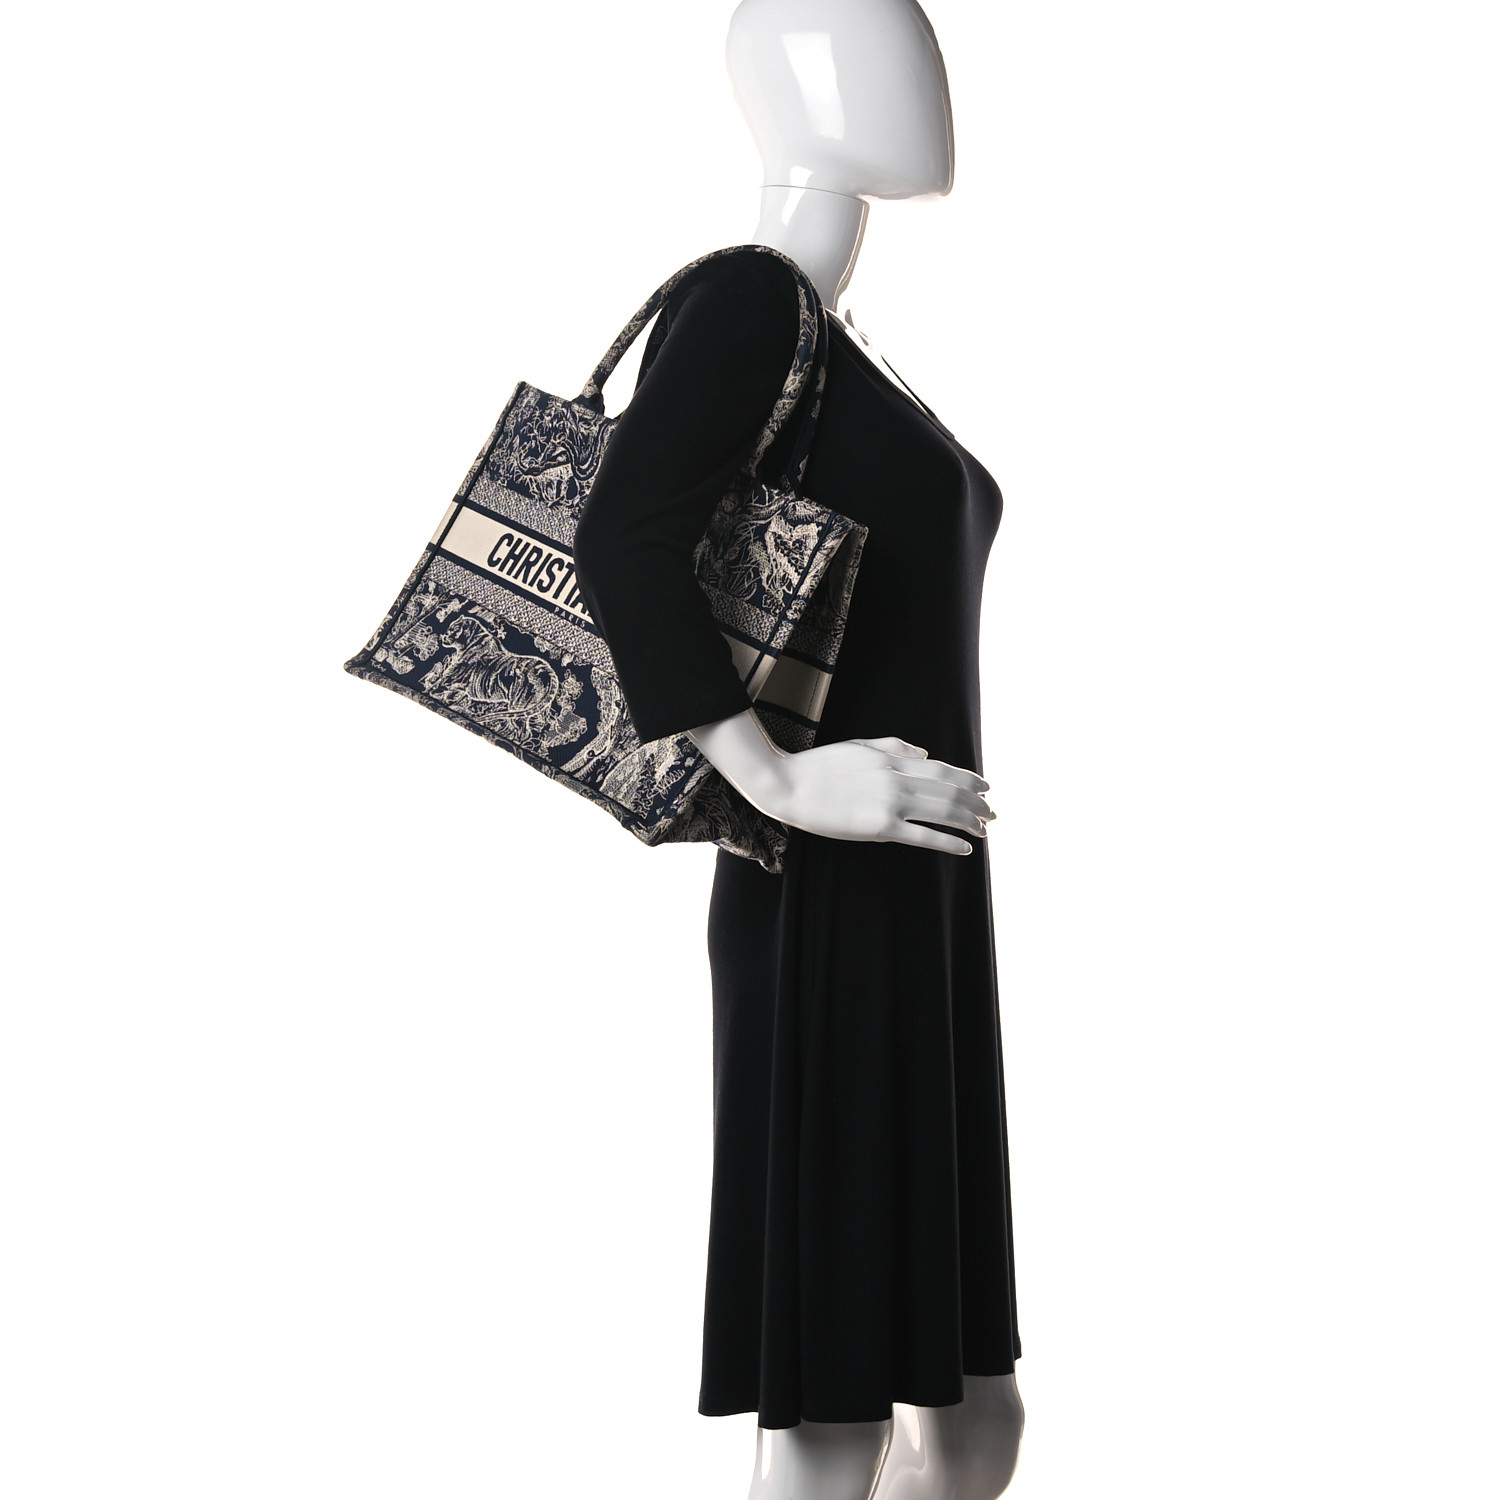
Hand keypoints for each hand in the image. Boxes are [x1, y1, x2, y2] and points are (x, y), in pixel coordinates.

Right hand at [769, 735, 992, 854]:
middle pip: (949, 791)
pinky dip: (948, 842)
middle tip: (992, 814)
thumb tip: (925, 753)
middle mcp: (897, 780)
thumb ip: (894, 747)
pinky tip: (964, 849)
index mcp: (892, 761)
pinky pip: (923, 836)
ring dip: (968, 822)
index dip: (968, 778)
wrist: (788, 785)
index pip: (942, 769)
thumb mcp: (859, 745)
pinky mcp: (879, 828)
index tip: (985, 787)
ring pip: (942, 813)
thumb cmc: (820, 766)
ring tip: (983, 830)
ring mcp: (889, 804)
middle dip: (975, 803)